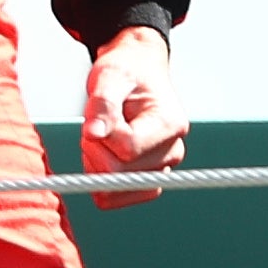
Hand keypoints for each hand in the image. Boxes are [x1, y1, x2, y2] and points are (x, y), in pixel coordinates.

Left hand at [78, 28, 187, 207]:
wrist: (136, 71)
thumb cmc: (126, 70)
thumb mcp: (110, 76)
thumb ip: (102, 105)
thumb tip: (94, 134)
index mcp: (171, 124)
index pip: (128, 149)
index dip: (103, 135)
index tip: (98, 113)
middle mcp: (172, 152)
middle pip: (119, 173)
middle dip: (95, 148)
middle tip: (97, 122)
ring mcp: (161, 170)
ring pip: (113, 189)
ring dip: (95, 163)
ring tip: (103, 134)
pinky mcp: (146, 181)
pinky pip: (112, 197)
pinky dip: (97, 177)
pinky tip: (102, 151)